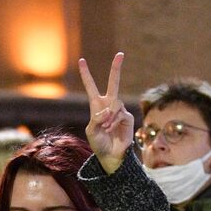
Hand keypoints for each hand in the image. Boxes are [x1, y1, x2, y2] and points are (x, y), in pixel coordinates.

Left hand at [78, 53, 133, 173]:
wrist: (110, 155)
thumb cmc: (98, 143)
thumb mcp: (91, 130)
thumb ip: (96, 119)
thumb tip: (107, 111)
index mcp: (96, 105)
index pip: (91, 86)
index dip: (86, 74)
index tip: (82, 60)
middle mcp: (109, 105)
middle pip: (113, 83)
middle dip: (116, 68)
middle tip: (120, 54)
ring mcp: (119, 111)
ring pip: (115, 103)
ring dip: (109, 116)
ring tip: (106, 127)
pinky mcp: (128, 118)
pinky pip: (121, 114)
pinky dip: (114, 122)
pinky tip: (111, 130)